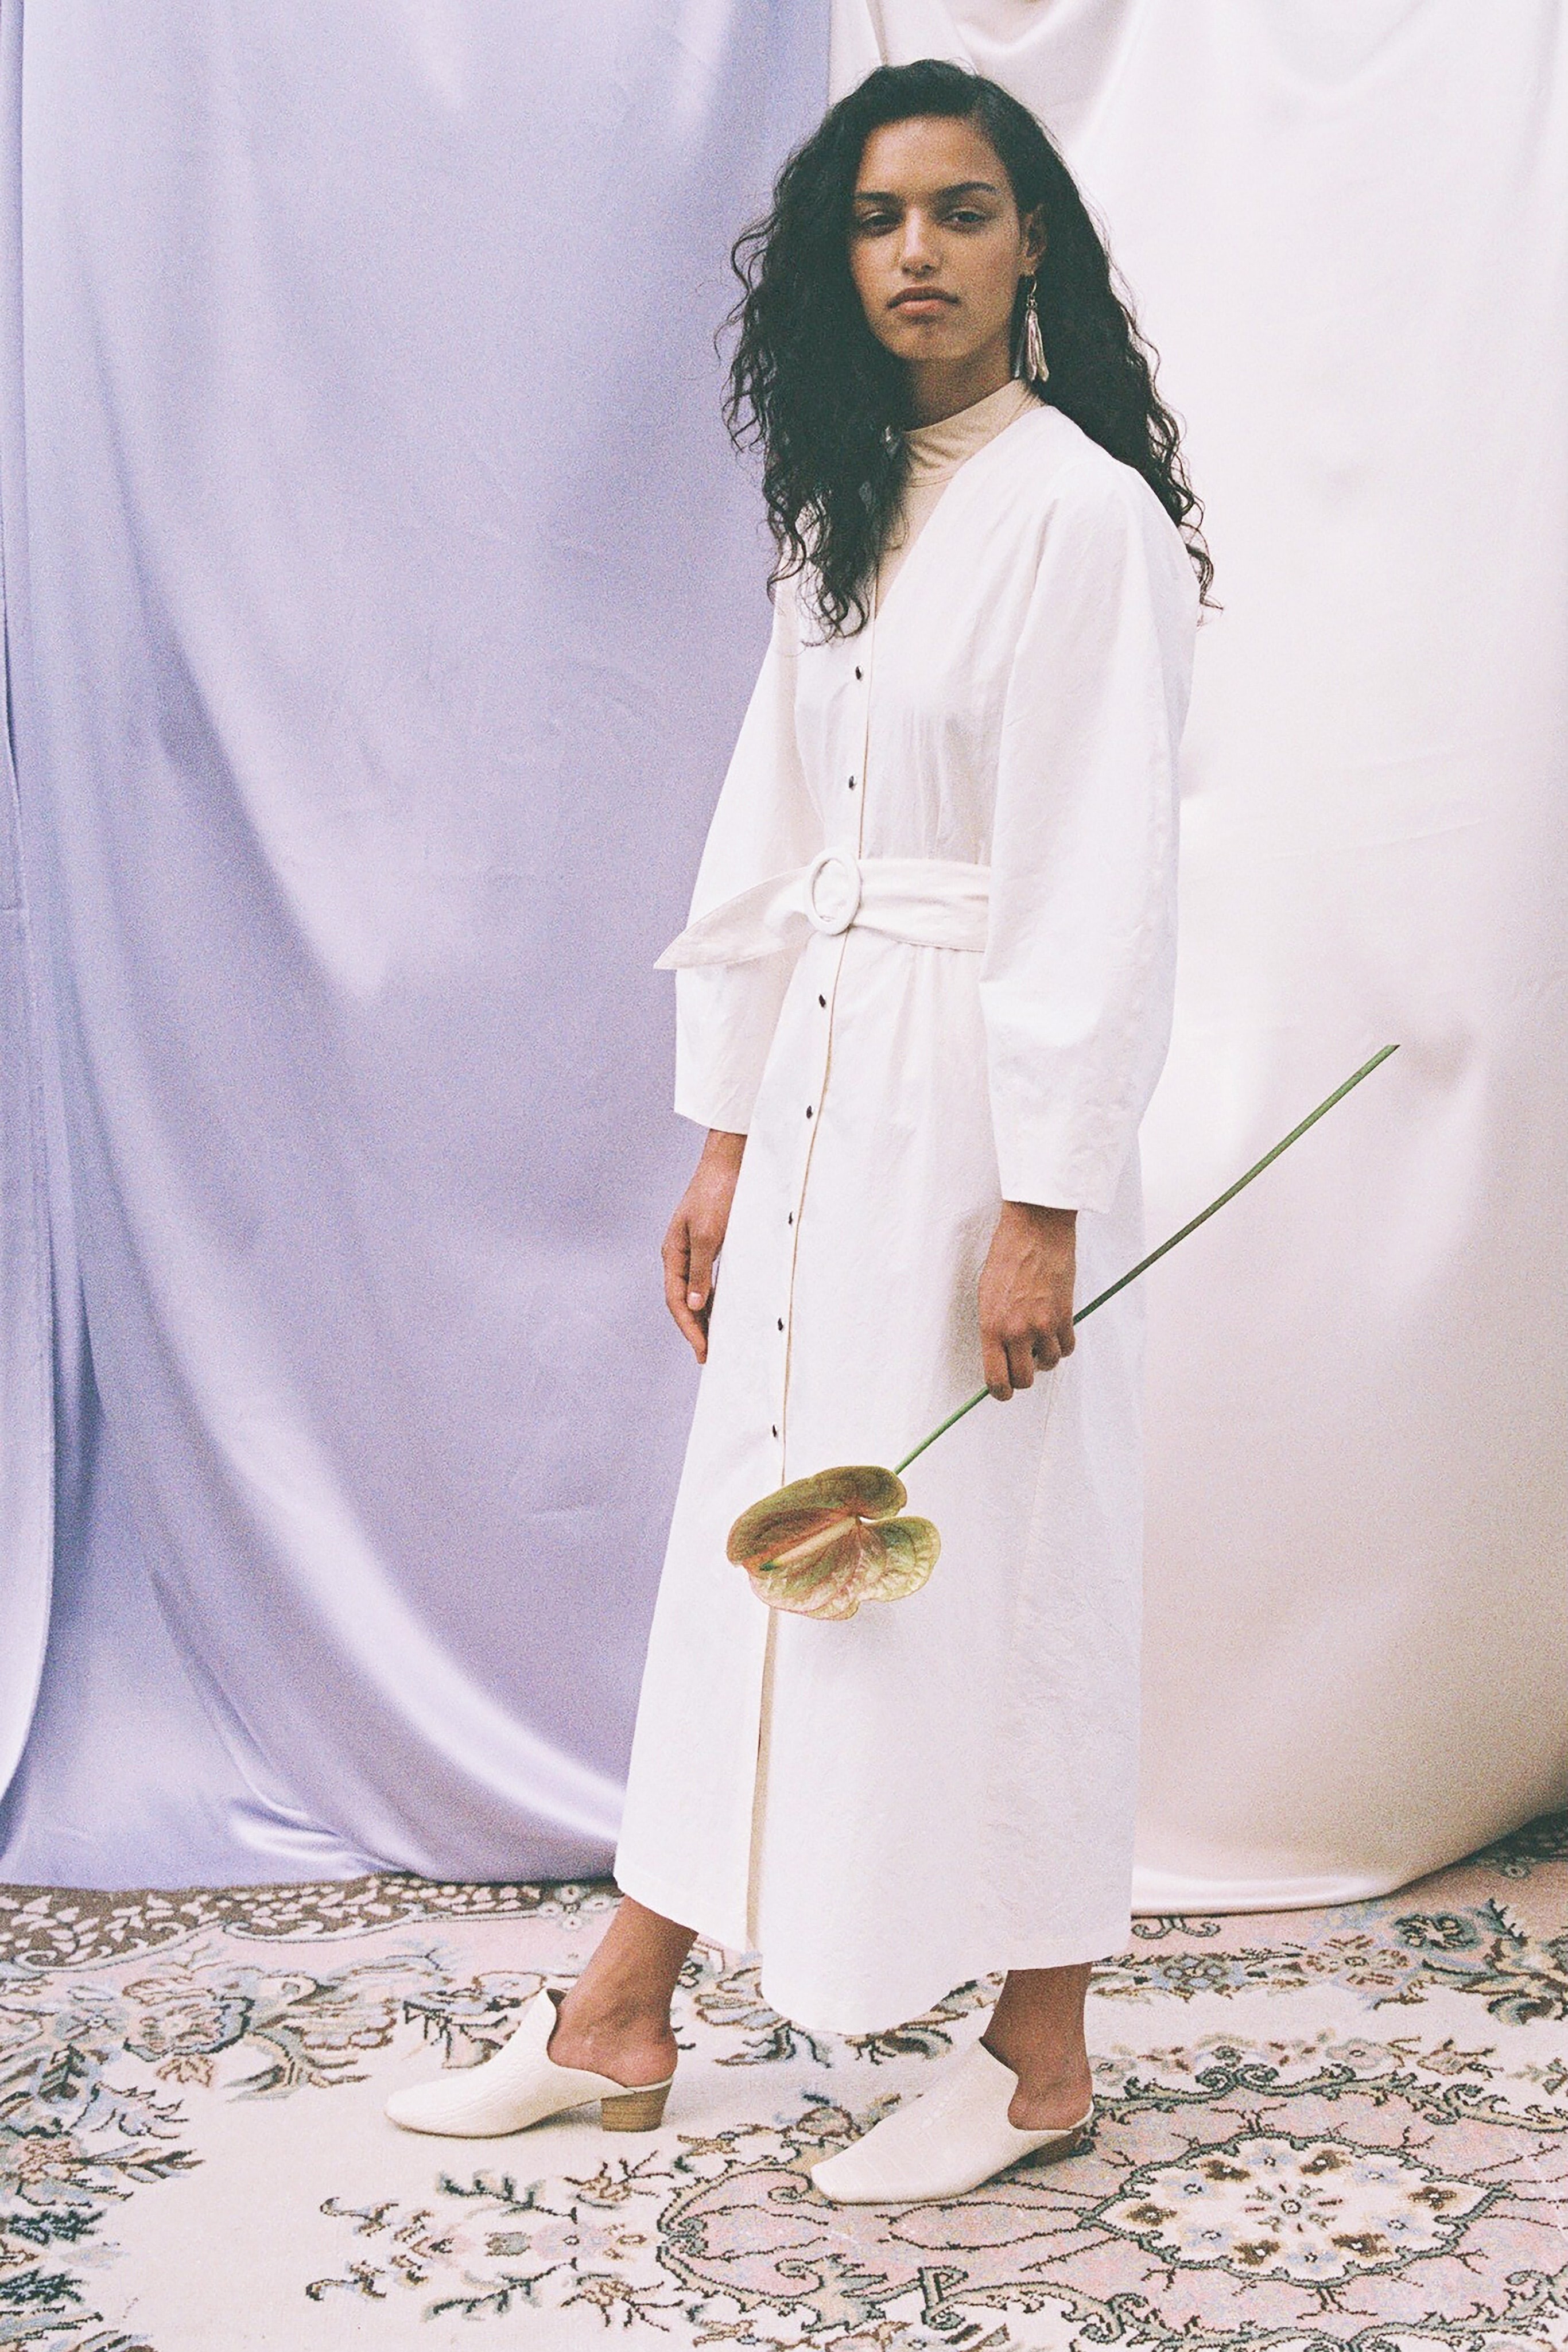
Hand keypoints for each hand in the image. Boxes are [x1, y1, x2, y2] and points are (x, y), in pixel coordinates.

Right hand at [662, 1130, 745, 1361]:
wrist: (730, 1161)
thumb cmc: (718, 1194)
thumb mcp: (709, 1236)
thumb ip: (700, 1272)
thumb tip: (693, 1305)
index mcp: (673, 1252)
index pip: (676, 1300)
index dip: (689, 1328)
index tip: (703, 1351)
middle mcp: (679, 1253)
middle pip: (682, 1299)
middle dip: (693, 1328)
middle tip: (707, 1355)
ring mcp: (693, 1247)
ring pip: (694, 1290)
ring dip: (702, 1315)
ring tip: (714, 1339)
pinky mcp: (709, 1241)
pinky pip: (706, 1278)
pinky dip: (711, 1297)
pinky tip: (720, 1308)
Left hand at [978, 1202, 1076, 1398]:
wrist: (1035, 1230)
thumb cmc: (1006, 1258)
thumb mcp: (986, 1294)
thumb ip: (993, 1328)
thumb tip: (1000, 1356)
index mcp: (991, 1327)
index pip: (996, 1379)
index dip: (1001, 1392)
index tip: (1004, 1392)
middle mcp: (1017, 1331)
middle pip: (1024, 1379)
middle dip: (1023, 1376)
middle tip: (1023, 1362)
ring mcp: (1043, 1324)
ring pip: (1049, 1364)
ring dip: (1044, 1356)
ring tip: (1039, 1336)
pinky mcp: (1065, 1315)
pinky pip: (1067, 1347)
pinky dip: (1062, 1344)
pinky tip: (1055, 1329)